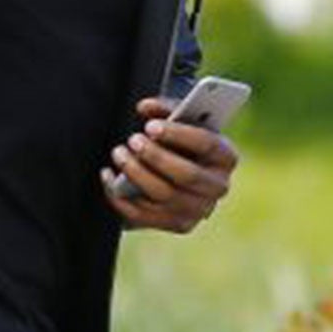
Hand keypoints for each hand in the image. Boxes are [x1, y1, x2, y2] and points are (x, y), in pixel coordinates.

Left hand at [99, 95, 239, 233]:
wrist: (175, 171)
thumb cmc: (178, 140)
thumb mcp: (178, 121)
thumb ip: (165, 109)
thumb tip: (145, 107)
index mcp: (225, 156)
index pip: (208, 145)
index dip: (179, 134)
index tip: (150, 126)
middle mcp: (218, 186)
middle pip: (187, 175)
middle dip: (156, 157)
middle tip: (132, 140)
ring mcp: (199, 209)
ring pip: (165, 195)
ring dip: (136, 173)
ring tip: (118, 153)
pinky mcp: (179, 224)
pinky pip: (145, 215)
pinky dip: (120, 196)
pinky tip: (107, 175)